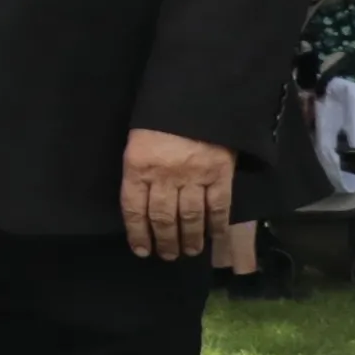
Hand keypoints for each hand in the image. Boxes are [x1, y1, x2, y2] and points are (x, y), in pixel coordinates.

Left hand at [119, 127, 233, 259]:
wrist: (198, 98)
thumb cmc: (161, 121)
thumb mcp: (138, 142)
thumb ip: (138, 172)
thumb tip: (141, 205)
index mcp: (138, 167)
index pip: (134, 209)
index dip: (137, 233)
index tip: (141, 250)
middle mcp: (164, 176)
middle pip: (162, 218)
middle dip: (164, 241)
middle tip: (167, 256)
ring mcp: (194, 176)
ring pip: (189, 217)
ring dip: (189, 239)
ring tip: (189, 252)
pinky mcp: (220, 174)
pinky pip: (218, 207)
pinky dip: (216, 226)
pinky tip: (214, 239)